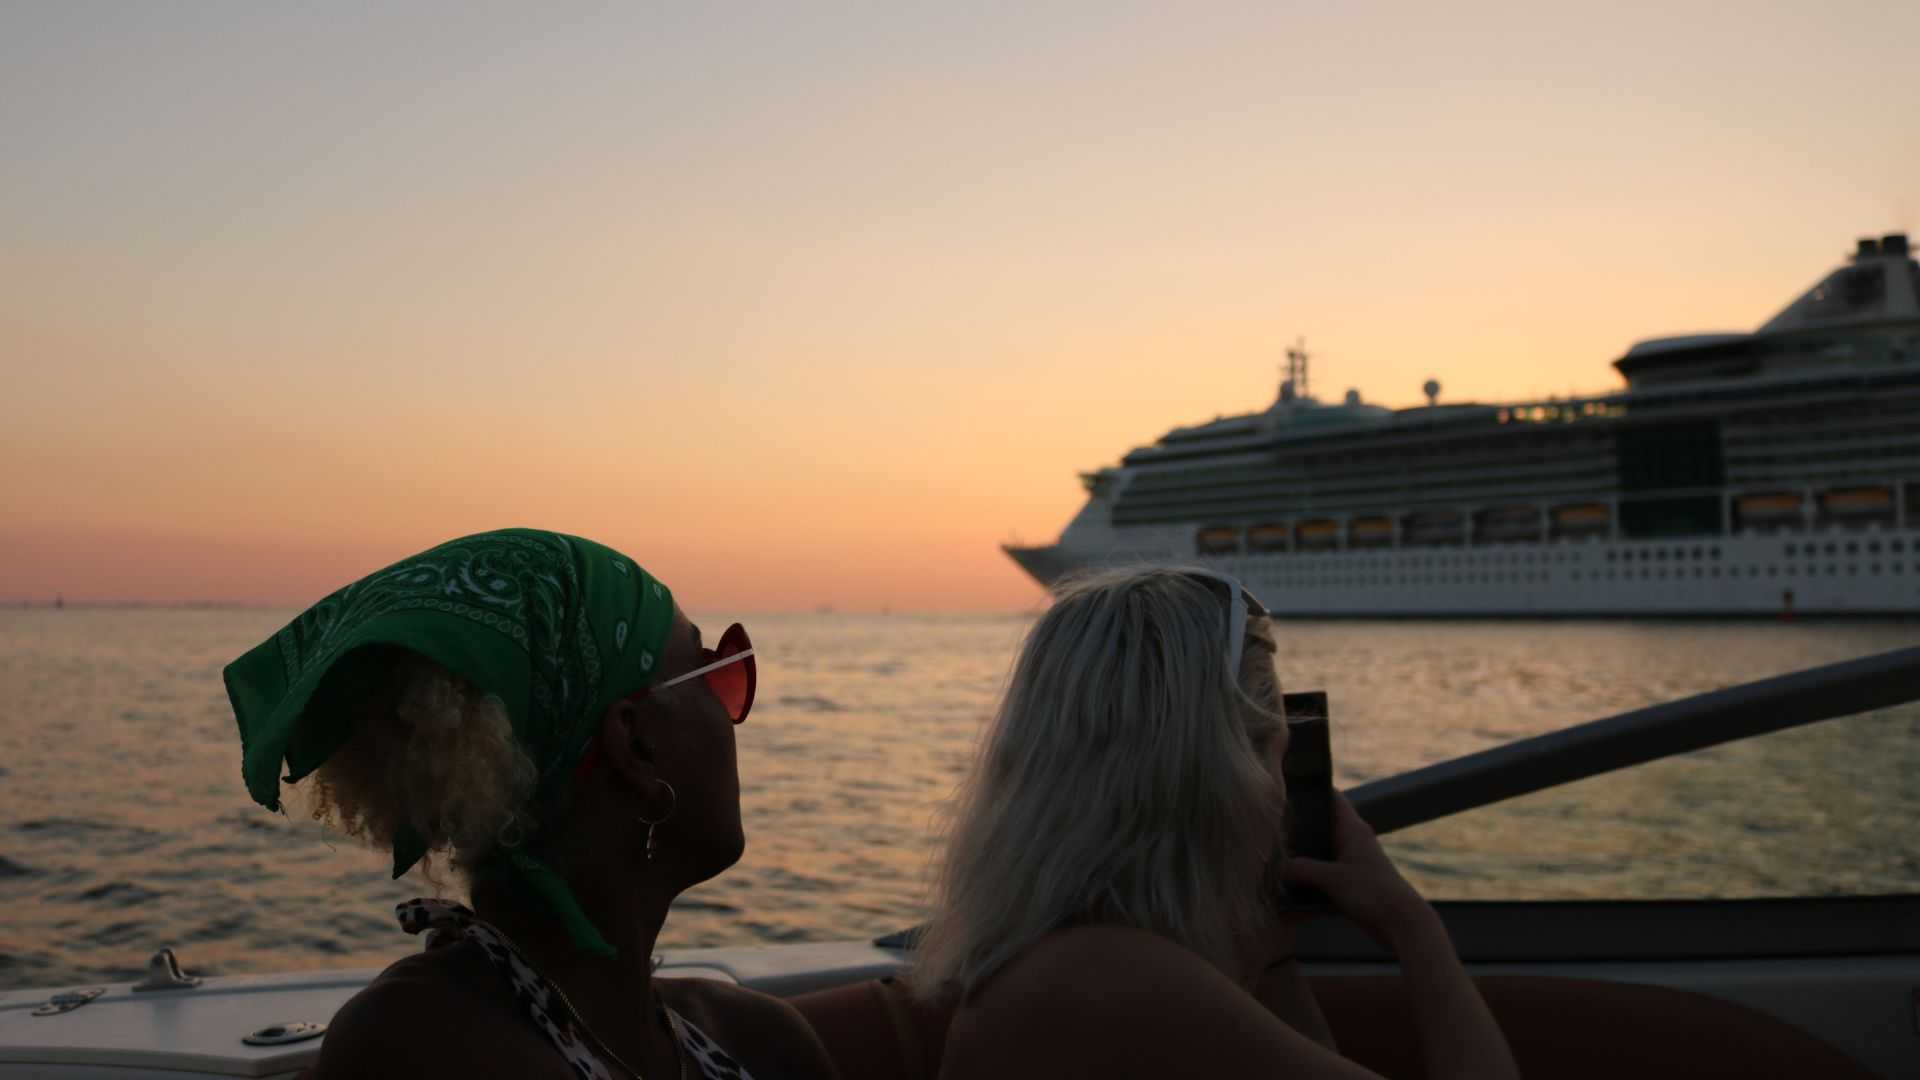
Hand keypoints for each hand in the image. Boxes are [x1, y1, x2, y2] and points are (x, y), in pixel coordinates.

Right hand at [1281, 790, 1436, 948]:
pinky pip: (1324, 875)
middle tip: (1268, 828)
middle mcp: (1352, 841)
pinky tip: (1289, 888)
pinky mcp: (1351, 884)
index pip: (1331, 797)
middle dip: (1297, 828)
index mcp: (1352, 829)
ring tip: (1273, 858)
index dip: (1311, 789)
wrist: (1402, 924)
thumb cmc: (1373, 893)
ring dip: (1301, 857)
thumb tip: (1277, 867)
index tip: (1285, 787)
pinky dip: (1309, 879)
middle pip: (1320, 826)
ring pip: (1320, 852)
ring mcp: (1352, 863)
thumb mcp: (1332, 878)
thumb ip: (1302, 869)